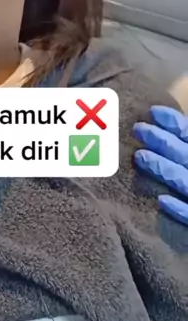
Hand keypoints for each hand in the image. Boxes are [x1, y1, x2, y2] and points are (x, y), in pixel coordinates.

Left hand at [133, 105, 187, 225]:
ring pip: (184, 181)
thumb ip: (181, 144)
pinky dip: (179, 209)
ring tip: (140, 157)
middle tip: (137, 129)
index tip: (152, 111)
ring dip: (164, 168)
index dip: (174, 122)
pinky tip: (161, 201)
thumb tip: (158, 123)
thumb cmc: (186, 168)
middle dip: (162, 140)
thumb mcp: (186, 153)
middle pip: (184, 154)